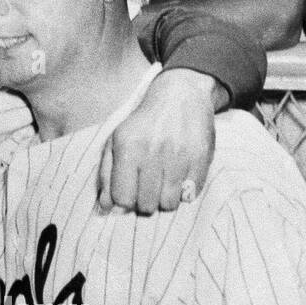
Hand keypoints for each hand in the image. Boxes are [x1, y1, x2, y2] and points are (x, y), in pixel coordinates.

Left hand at [98, 68, 215, 213]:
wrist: (179, 96)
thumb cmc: (142, 124)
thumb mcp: (116, 141)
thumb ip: (107, 175)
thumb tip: (104, 207)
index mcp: (128, 148)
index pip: (123, 197)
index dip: (125, 200)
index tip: (129, 192)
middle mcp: (153, 152)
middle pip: (147, 205)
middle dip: (145, 202)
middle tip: (147, 188)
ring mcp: (180, 156)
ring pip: (169, 204)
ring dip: (165, 199)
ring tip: (163, 183)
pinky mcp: (201, 158)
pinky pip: (191, 194)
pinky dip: (184, 192)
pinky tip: (179, 176)